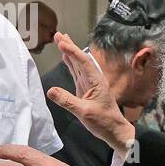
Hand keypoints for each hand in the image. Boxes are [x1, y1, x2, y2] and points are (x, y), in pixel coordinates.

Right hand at [49, 32, 135, 155]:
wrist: (115, 131)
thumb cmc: (103, 122)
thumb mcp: (84, 112)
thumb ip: (67, 101)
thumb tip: (50, 90)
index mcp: (96, 82)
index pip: (83, 62)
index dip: (72, 51)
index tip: (61, 43)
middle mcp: (93, 80)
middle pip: (80, 59)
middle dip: (70, 46)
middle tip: (58, 34)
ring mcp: (89, 84)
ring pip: (78, 65)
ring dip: (69, 53)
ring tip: (60, 41)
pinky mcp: (86, 90)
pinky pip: (76, 73)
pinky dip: (70, 65)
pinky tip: (66, 58)